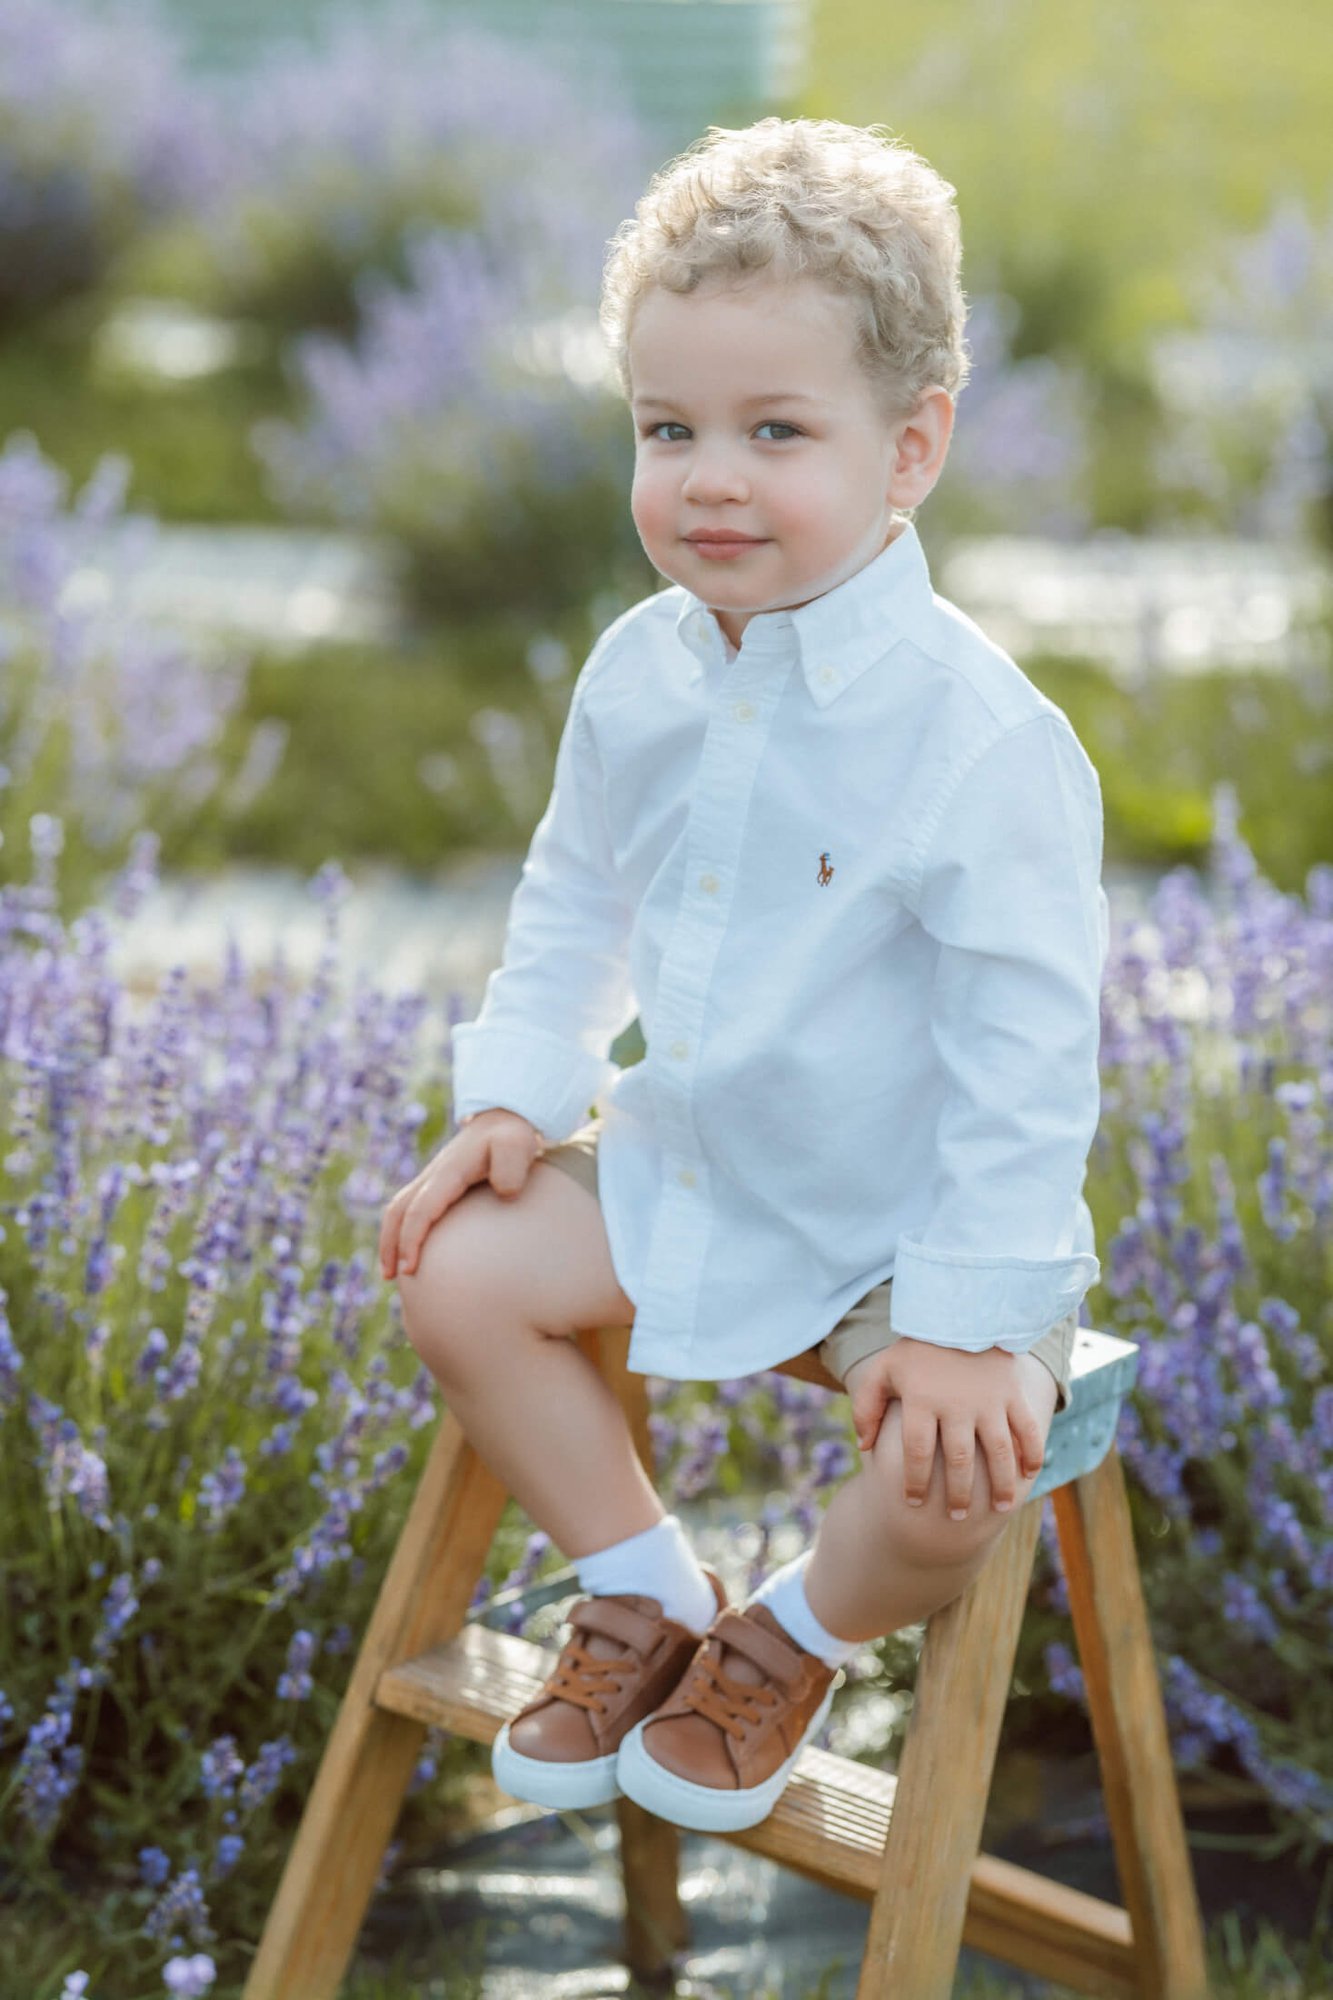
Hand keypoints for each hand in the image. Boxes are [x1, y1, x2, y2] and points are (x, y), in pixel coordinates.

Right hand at [379, 1108, 544, 1279]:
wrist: (504, 1120)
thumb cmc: (512, 1137)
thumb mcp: (518, 1145)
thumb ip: (512, 1168)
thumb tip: (505, 1193)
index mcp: (448, 1172)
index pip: (421, 1209)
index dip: (412, 1239)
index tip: (410, 1268)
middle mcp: (433, 1176)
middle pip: (399, 1211)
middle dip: (390, 1244)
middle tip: (393, 1277)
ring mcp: (432, 1179)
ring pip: (399, 1210)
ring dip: (390, 1240)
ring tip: (392, 1273)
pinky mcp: (437, 1185)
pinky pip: (411, 1209)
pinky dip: (403, 1230)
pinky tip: (413, 1252)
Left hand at [844, 1338, 1044, 1518]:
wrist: (959, 1310)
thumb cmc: (917, 1347)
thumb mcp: (883, 1370)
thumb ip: (867, 1407)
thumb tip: (863, 1446)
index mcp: (922, 1400)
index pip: (917, 1453)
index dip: (914, 1483)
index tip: (913, 1503)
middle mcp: (957, 1404)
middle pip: (959, 1461)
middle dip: (956, 1495)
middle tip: (955, 1517)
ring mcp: (989, 1400)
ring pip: (998, 1453)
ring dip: (1000, 1485)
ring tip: (998, 1509)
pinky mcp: (1013, 1393)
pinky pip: (1027, 1429)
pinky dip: (1032, 1454)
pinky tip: (1029, 1475)